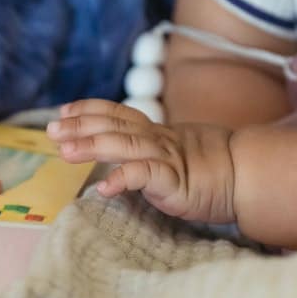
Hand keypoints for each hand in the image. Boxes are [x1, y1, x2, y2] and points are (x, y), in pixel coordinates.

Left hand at [46, 100, 235, 223]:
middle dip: (80, 126)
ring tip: (65, 153)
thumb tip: (118, 155)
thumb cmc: (211, 169)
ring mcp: (164, 157)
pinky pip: (144, 176)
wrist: (245, 176)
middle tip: (51, 129)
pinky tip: (104, 188)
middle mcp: (156, 139)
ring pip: (123, 145)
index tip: (64, 110)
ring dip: (91, 146)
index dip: (89, 109)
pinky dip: (122, 179)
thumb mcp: (173, 153)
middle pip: (113, 125)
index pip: (117, 113)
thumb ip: (147, 150)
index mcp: (155, 132)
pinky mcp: (173, 180)